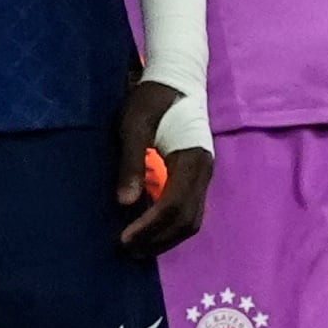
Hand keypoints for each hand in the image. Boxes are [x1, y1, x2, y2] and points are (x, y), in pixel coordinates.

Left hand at [112, 78, 212, 253]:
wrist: (176, 78)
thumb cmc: (152, 99)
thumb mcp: (135, 125)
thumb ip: (132, 163)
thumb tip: (124, 203)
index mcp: (192, 160)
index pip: (174, 206)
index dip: (150, 227)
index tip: (124, 238)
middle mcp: (204, 172)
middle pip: (187, 220)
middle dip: (159, 239)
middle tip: (128, 250)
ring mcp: (203, 175)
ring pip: (192, 219)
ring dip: (166, 237)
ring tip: (139, 247)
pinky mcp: (196, 175)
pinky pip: (189, 210)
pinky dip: (171, 226)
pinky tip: (150, 229)